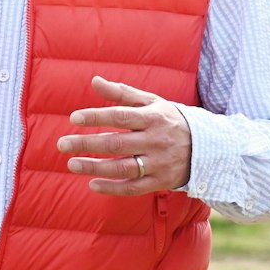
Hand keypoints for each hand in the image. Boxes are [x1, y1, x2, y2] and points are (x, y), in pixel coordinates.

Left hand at [57, 76, 192, 195]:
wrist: (207, 148)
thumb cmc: (170, 120)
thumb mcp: (151, 102)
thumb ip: (122, 93)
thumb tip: (94, 81)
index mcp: (153, 118)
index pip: (120, 116)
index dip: (96, 117)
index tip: (74, 118)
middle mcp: (156, 141)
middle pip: (117, 143)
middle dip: (87, 144)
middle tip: (62, 144)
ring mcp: (158, 163)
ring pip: (123, 168)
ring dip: (95, 167)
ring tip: (72, 164)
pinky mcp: (161, 181)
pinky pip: (134, 188)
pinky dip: (113, 188)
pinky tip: (92, 185)